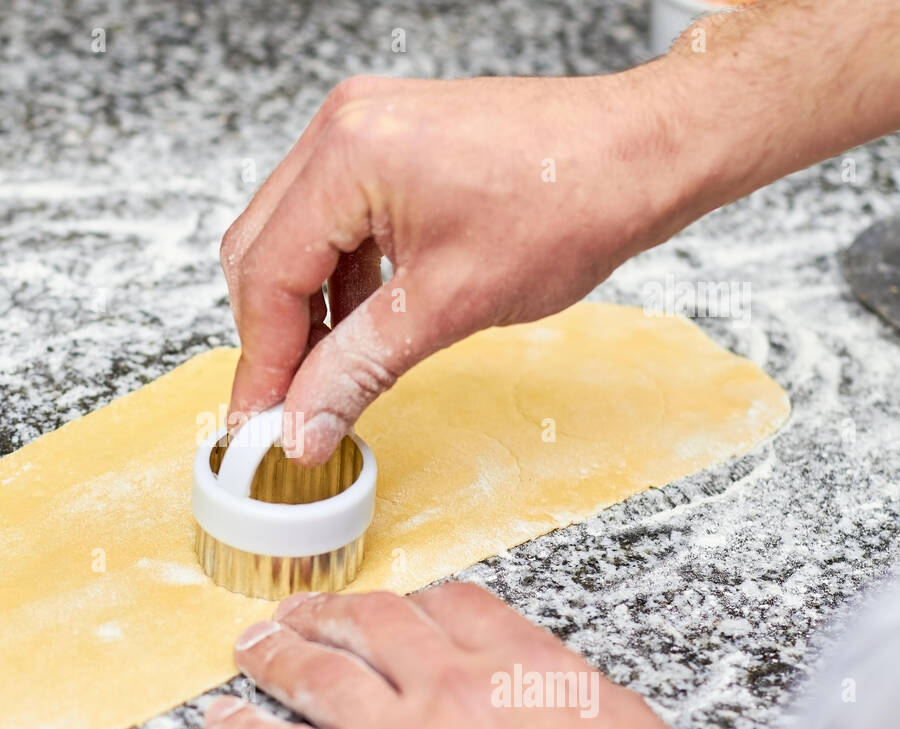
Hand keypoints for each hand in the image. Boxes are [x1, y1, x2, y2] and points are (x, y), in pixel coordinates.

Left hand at [204, 582, 720, 728]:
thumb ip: (568, 695)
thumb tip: (548, 696)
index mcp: (522, 663)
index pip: (451, 606)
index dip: (414, 603)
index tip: (397, 607)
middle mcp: (454, 688)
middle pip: (373, 626)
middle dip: (329, 612)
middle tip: (299, 609)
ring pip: (321, 675)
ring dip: (279, 653)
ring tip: (253, 645)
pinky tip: (225, 721)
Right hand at [219, 72, 689, 463]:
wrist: (643, 152)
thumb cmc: (573, 201)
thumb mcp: (452, 304)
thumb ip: (359, 368)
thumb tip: (305, 422)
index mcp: (349, 156)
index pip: (267, 275)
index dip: (261, 360)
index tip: (261, 420)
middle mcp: (343, 129)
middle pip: (260, 251)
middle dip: (273, 336)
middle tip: (288, 406)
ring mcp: (363, 129)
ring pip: (290, 237)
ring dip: (303, 309)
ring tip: (329, 371)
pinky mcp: (388, 143)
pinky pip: (330, 219)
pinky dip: (335, 278)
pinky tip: (360, 323)